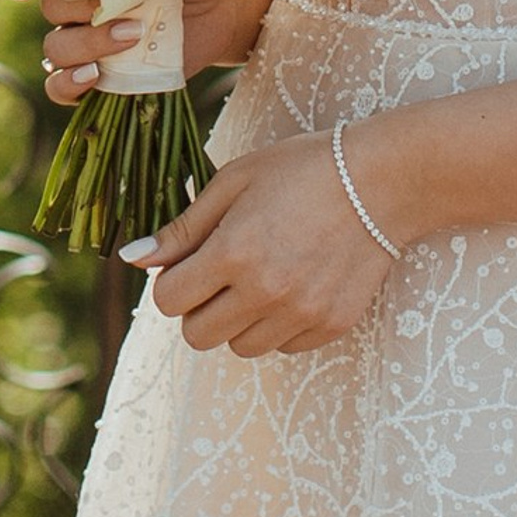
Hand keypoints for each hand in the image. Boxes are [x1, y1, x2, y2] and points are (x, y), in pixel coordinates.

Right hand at [40, 0, 269, 106]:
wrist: (217, 13)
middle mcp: (80, 7)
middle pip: (54, 10)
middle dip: (86, 13)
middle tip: (131, 17)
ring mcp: (85, 45)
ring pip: (55, 49)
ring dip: (85, 47)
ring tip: (130, 42)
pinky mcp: (96, 79)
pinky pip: (58, 87)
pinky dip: (67, 84)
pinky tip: (93, 76)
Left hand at [134, 128, 402, 354]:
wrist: (382, 181)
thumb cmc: (302, 170)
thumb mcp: (234, 182)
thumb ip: (183, 228)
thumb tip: (134, 257)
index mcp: (233, 252)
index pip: (169, 302)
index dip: (171, 282)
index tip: (189, 264)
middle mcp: (264, 291)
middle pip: (198, 335)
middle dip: (198, 307)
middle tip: (220, 274)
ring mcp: (301, 313)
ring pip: (240, 347)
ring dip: (237, 320)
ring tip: (259, 278)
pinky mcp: (330, 325)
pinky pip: (283, 347)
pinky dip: (277, 325)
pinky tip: (292, 285)